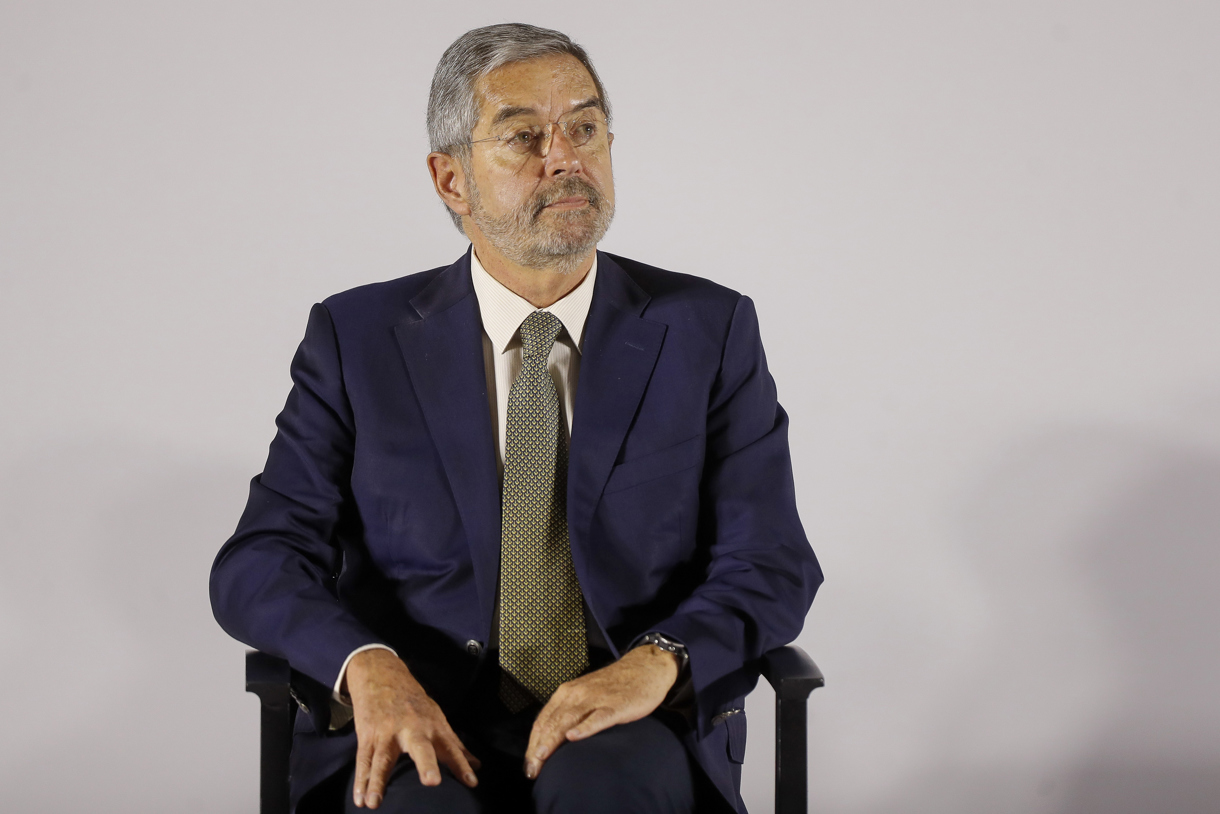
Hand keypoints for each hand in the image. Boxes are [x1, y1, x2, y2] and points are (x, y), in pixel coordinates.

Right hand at [345, 649, 479, 807]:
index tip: (472, 782)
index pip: (450, 747)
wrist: (381, 674)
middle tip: (432, 781)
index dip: (461, 765)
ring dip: (378, 781)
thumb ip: (454, 744)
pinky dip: (361, 781)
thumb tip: (476, 765)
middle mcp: (412, 729)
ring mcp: (387, 732)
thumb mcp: (436, 718)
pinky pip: (363, 760)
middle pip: (420, 747)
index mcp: (433, 726)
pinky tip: (360, 799)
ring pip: (383, 758)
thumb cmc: (413, 701)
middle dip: (426, 763)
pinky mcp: (368, 735)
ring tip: (374, 804)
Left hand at [523, 644, 679, 778]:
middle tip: (532, 770)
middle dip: (539, 747)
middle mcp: (577, 694)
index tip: (529, 766)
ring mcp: (596, 699)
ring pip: (569, 720)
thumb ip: (570, 713)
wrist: (644, 667)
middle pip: (552, 722)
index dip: (532, 744)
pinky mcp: (615, 705)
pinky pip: (598, 717)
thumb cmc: (614, 687)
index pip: (543, 721)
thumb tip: (552, 742)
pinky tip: (575, 737)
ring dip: (554, 739)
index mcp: (567, 693)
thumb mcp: (586, 696)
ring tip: (543, 756)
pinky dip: (585, 727)